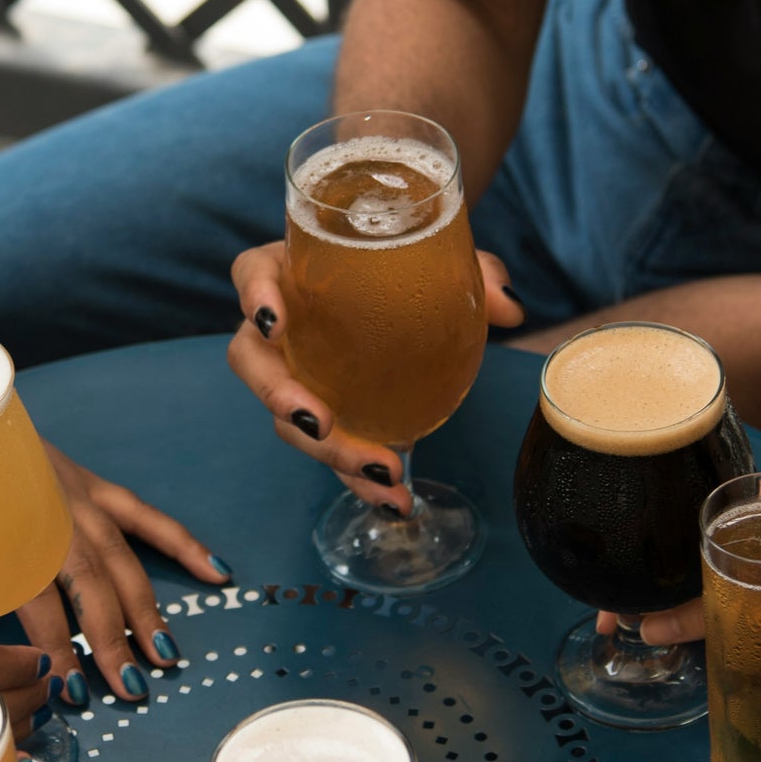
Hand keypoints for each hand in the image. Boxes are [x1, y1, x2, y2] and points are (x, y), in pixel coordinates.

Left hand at [22, 442, 228, 704]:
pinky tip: (215, 572)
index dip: (56, 648)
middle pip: (90, 584)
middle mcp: (53, 516)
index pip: (37, 601)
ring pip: (122, 558)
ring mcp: (81, 499)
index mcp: (8, 533)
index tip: (68, 689)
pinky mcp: (96, 486)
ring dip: (146, 609)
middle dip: (113, 639)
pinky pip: (146, 517)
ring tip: (165, 655)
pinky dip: (182, 544)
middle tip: (131, 688)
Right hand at [228, 238, 523, 509]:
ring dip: (327, 453)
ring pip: (287, 419)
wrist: (410, 291)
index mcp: (291, 271)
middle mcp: (281, 327)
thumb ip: (475, 275)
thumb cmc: (407, 265)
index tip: (274, 322)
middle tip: (320, 422)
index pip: (251, 273)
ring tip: (381, 472)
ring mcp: (297, 375)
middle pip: (253, 363)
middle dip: (280, 397)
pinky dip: (360, 480)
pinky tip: (396, 500)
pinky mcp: (326, 417)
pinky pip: (330, 450)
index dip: (254, 296)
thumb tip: (508, 308)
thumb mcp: (443, 261)